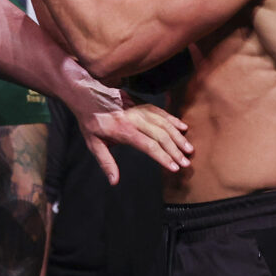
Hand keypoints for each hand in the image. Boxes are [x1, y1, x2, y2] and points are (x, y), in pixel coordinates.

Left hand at [70, 82, 190, 183]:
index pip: (148, 145)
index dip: (162, 156)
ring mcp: (139, 109)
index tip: (174, 167)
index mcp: (123, 130)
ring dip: (177, 136)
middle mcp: (134, 118)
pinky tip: (183, 127)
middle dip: (175, 150)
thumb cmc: (90, 121)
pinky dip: (173, 119)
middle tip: (186, 163)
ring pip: (163, 122)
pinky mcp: (142, 102)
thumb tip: (114, 181)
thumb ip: (106, 162)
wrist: (86, 93)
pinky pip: (160, 111)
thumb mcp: (92, 143)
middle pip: (160, 135)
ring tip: (189, 149)